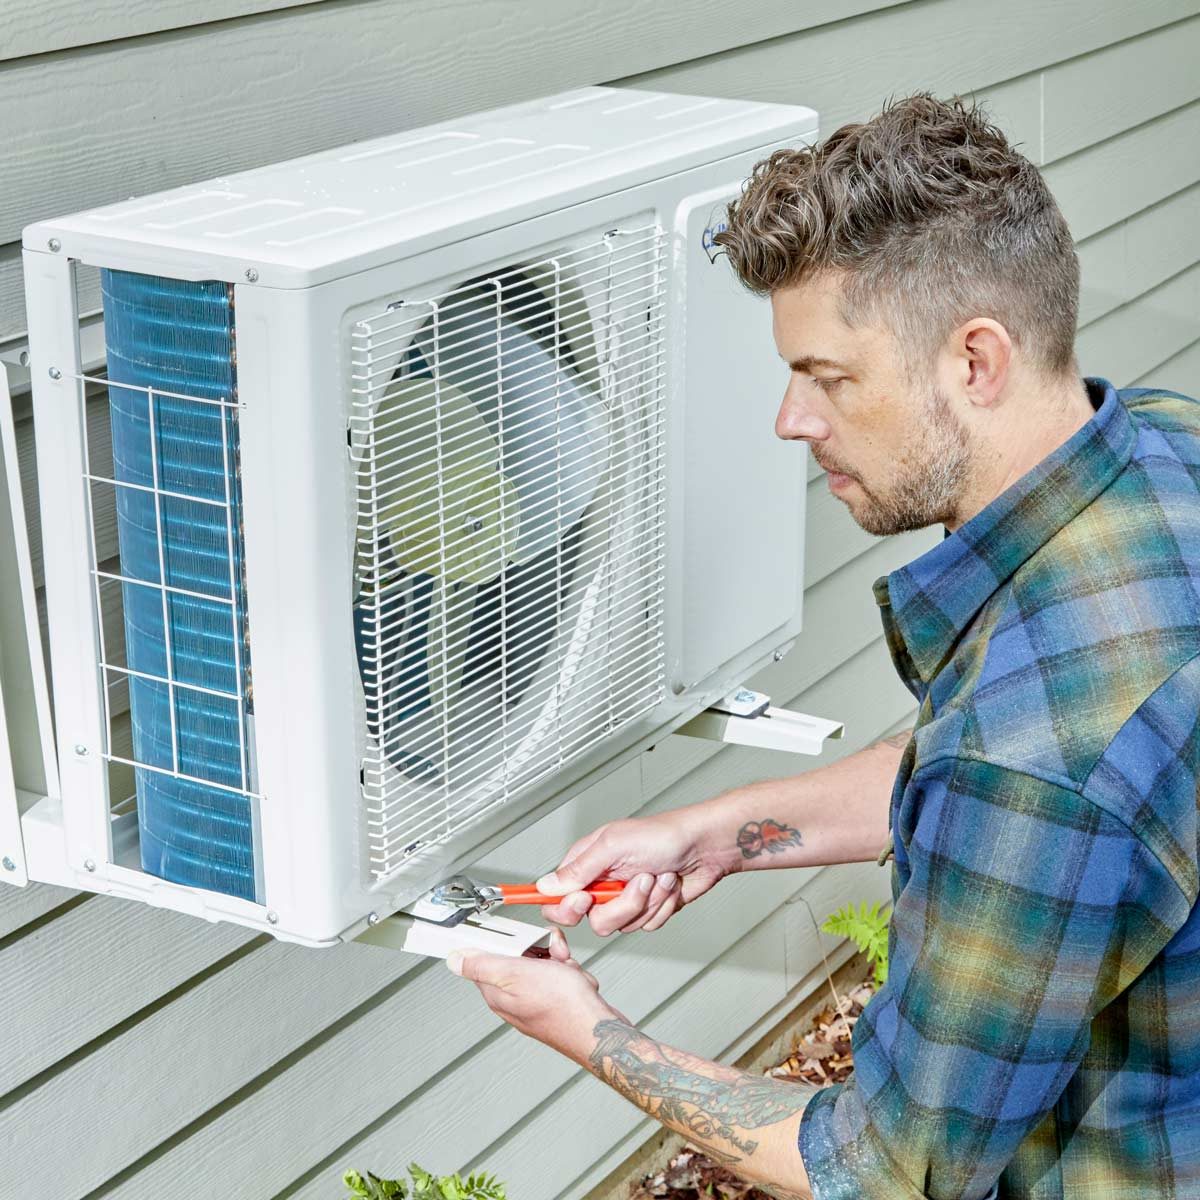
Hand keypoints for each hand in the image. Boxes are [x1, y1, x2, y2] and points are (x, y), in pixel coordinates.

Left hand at [447, 927, 631, 1061]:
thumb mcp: (516, 974)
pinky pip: (560, 973)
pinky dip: (570, 971)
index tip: (518, 937)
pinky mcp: (556, 1000)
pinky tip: (575, 980)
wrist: (597, 1028)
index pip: (488, 955)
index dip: (505, 940)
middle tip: (549, 955)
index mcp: (497, 991)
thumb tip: (453, 960)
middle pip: (518, 955)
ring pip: (543, 961)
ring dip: (558, 959)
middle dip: (538, 948)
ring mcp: (535, 999)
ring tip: (566, 969)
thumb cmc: (562, 1006)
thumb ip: (482, 965)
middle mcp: (513, 997)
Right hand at [534, 809, 727, 935]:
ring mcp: (626, 898)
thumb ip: (578, 869)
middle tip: (637, 880)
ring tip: (657, 876)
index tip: (584, 900)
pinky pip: (645, 926)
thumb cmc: (665, 834)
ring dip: (647, 902)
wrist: (705, 847)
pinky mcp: (648, 910)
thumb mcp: (614, 845)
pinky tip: (667, 886)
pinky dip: (661, 907)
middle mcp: (603, 882)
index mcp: (588, 862)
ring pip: (622, 925)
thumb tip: (546, 885)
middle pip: (593, 919)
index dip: (566, 906)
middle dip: (622, 904)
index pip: (557, 896)